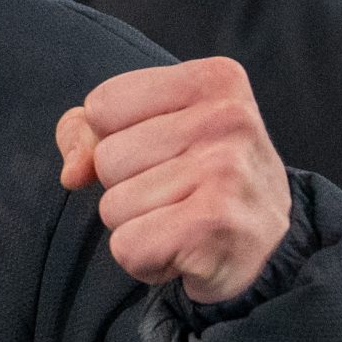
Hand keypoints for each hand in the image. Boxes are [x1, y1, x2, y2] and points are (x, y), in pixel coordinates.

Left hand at [57, 56, 292, 304]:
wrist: (268, 246)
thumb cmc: (196, 177)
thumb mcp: (146, 130)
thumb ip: (86, 133)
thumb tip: (72, 173)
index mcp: (213, 80)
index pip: (102, 106)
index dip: (115, 138)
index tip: (165, 153)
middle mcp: (228, 118)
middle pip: (107, 158)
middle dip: (127, 186)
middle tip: (179, 196)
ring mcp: (227, 172)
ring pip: (113, 206)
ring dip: (137, 225)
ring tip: (184, 222)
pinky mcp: (216, 226)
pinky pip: (127, 246)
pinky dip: (146, 260)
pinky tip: (186, 251)